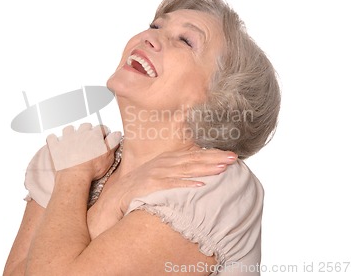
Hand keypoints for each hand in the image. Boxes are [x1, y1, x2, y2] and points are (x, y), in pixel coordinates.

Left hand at [47, 123, 121, 179]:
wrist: (74, 176)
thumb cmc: (92, 168)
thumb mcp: (108, 156)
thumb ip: (113, 143)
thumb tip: (117, 133)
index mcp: (94, 135)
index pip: (101, 128)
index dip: (104, 132)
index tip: (104, 137)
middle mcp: (80, 134)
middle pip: (85, 126)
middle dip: (88, 130)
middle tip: (89, 138)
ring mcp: (67, 139)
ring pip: (69, 129)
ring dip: (71, 132)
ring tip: (73, 138)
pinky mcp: (56, 147)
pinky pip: (52, 138)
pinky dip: (54, 140)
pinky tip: (56, 142)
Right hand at [109, 146, 236, 214]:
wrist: (116, 198)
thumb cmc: (140, 189)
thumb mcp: (160, 176)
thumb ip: (177, 173)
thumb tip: (200, 175)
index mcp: (168, 160)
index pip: (194, 155)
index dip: (213, 154)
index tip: (232, 155)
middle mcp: (163, 164)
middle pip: (193, 159)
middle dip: (214, 158)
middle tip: (234, 158)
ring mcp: (156, 173)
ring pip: (185, 169)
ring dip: (205, 168)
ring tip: (222, 168)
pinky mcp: (150, 186)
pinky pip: (171, 185)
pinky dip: (186, 184)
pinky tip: (200, 186)